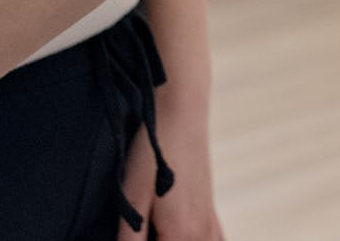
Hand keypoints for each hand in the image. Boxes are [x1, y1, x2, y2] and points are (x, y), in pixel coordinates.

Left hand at [116, 106, 223, 240]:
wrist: (181, 111)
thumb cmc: (154, 152)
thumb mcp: (132, 198)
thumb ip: (129, 240)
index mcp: (183, 237)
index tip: (129, 236)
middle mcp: (202, 235)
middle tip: (137, 231)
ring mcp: (209, 223)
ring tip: (156, 229)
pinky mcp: (210, 211)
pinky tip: (182, 236)